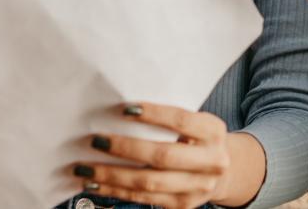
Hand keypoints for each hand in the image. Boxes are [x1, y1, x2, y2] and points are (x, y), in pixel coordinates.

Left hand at [76, 103, 232, 208]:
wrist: (223, 170)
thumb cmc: (197, 138)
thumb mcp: (195, 123)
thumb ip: (169, 119)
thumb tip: (121, 112)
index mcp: (213, 132)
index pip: (181, 121)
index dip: (153, 114)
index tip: (124, 109)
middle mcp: (211, 161)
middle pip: (162, 156)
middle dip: (124, 148)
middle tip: (96, 140)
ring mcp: (197, 188)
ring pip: (148, 183)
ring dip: (111, 176)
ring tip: (85, 168)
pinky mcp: (181, 205)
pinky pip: (143, 199)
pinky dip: (115, 191)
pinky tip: (96, 184)